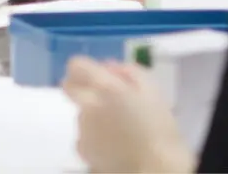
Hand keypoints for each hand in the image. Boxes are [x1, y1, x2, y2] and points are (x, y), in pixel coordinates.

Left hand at [62, 57, 195, 173]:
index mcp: (105, 88)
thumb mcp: (153, 89)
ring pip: (80, 112)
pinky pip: (84, 135)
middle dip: (81, 88)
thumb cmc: (159, 128)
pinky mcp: (83, 152)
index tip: (97, 75)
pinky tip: (113, 144)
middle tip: (104, 98)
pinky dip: (94, 136)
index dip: (85, 68)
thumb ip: (129, 71)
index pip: (76, 65)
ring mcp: (83, 130)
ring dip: (92, 114)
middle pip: (69, 87)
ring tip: (118, 127)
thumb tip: (109, 67)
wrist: (156, 170)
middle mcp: (87, 106)